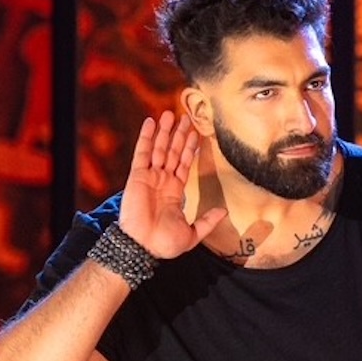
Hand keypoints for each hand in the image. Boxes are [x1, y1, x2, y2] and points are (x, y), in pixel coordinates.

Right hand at [117, 111, 226, 258]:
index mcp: (175, 191)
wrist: (142, 246)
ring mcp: (150, 177)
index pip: (184, 164)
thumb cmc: (164, 244)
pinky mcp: (137, 176)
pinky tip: (151, 122)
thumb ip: (207, 222)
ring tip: (170, 113)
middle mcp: (162, 181)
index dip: (189, 149)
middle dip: (179, 135)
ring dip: (164, 131)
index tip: (196, 134)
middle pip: (172, 152)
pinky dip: (146, 137)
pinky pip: (142, 153)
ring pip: (159, 148)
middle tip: (186, 117)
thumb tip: (223, 212)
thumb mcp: (192, 234)